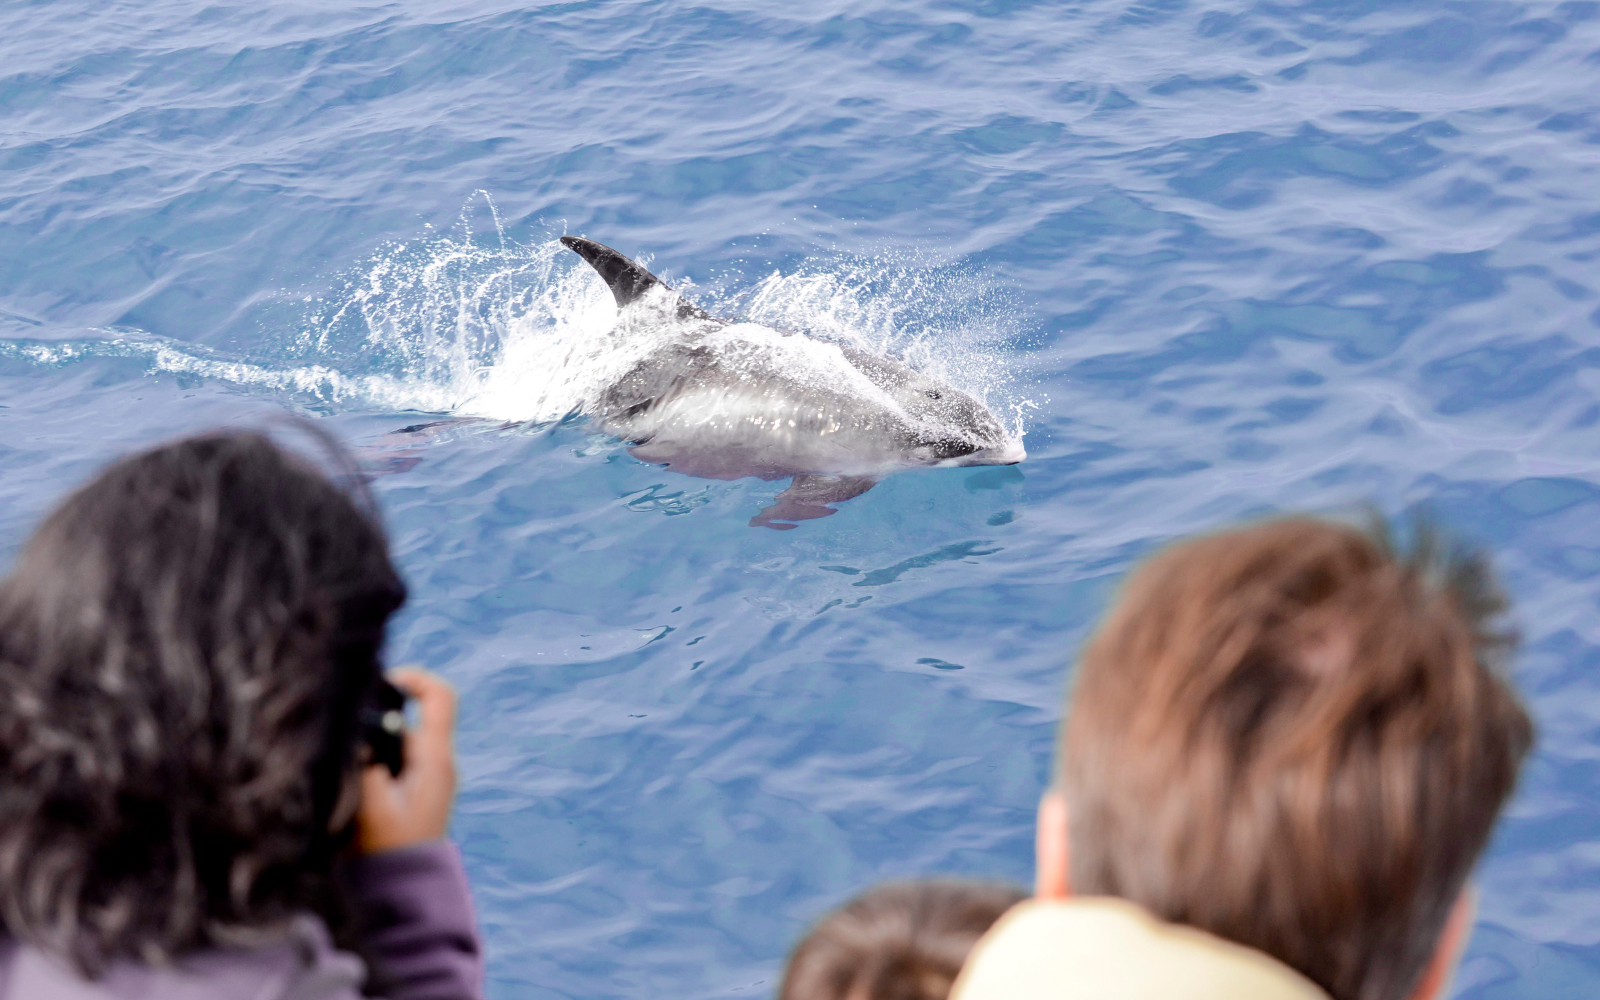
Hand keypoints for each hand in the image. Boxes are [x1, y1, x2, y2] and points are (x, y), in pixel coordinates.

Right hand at [357, 666, 457, 853]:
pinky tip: (349, 792)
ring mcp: (426, 778)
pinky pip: (389, 763)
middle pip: (404, 719)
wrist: (401, 893)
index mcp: (436, 759)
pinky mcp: (411, 793)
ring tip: (344, 782)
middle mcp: (436, 762)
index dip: (412, 678)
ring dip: (365, 751)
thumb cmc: (387, 852)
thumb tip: (358, 727)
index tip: (378, 681)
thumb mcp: (370, 804)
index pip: (439, 697)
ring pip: (391, 742)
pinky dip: (368, 767)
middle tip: (340, 745)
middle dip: (370, 725)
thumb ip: (364, 760)